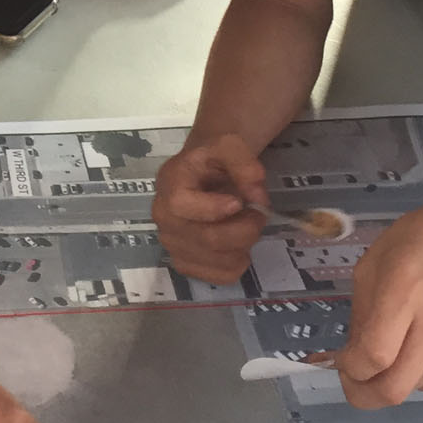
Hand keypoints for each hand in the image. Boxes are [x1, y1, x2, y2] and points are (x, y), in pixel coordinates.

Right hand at [152, 133, 266, 283]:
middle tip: (259, 214)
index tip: (238, 203)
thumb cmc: (214, 161)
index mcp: (169, 183)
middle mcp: (163, 217)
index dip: (212, 209)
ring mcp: (172, 244)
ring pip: (218, 260)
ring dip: (244, 245)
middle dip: (245, 228)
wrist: (201, 175)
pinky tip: (236, 244)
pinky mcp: (185, 264)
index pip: (181, 204)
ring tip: (245, 225)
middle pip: (208, 238)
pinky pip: (220, 276)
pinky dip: (238, 263)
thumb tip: (256, 196)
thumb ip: (243, 162)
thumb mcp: (229, 146)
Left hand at [335, 194, 422, 408]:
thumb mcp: (370, 268)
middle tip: (354, 380)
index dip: (350, 369)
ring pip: (412, 387)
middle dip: (364, 395)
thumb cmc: (413, 246)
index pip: (375, 355)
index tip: (342, 361)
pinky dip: (419, 371)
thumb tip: (351, 362)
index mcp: (405, 292)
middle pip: (394, 389)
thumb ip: (360, 317)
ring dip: (394, 375)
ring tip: (400, 340)